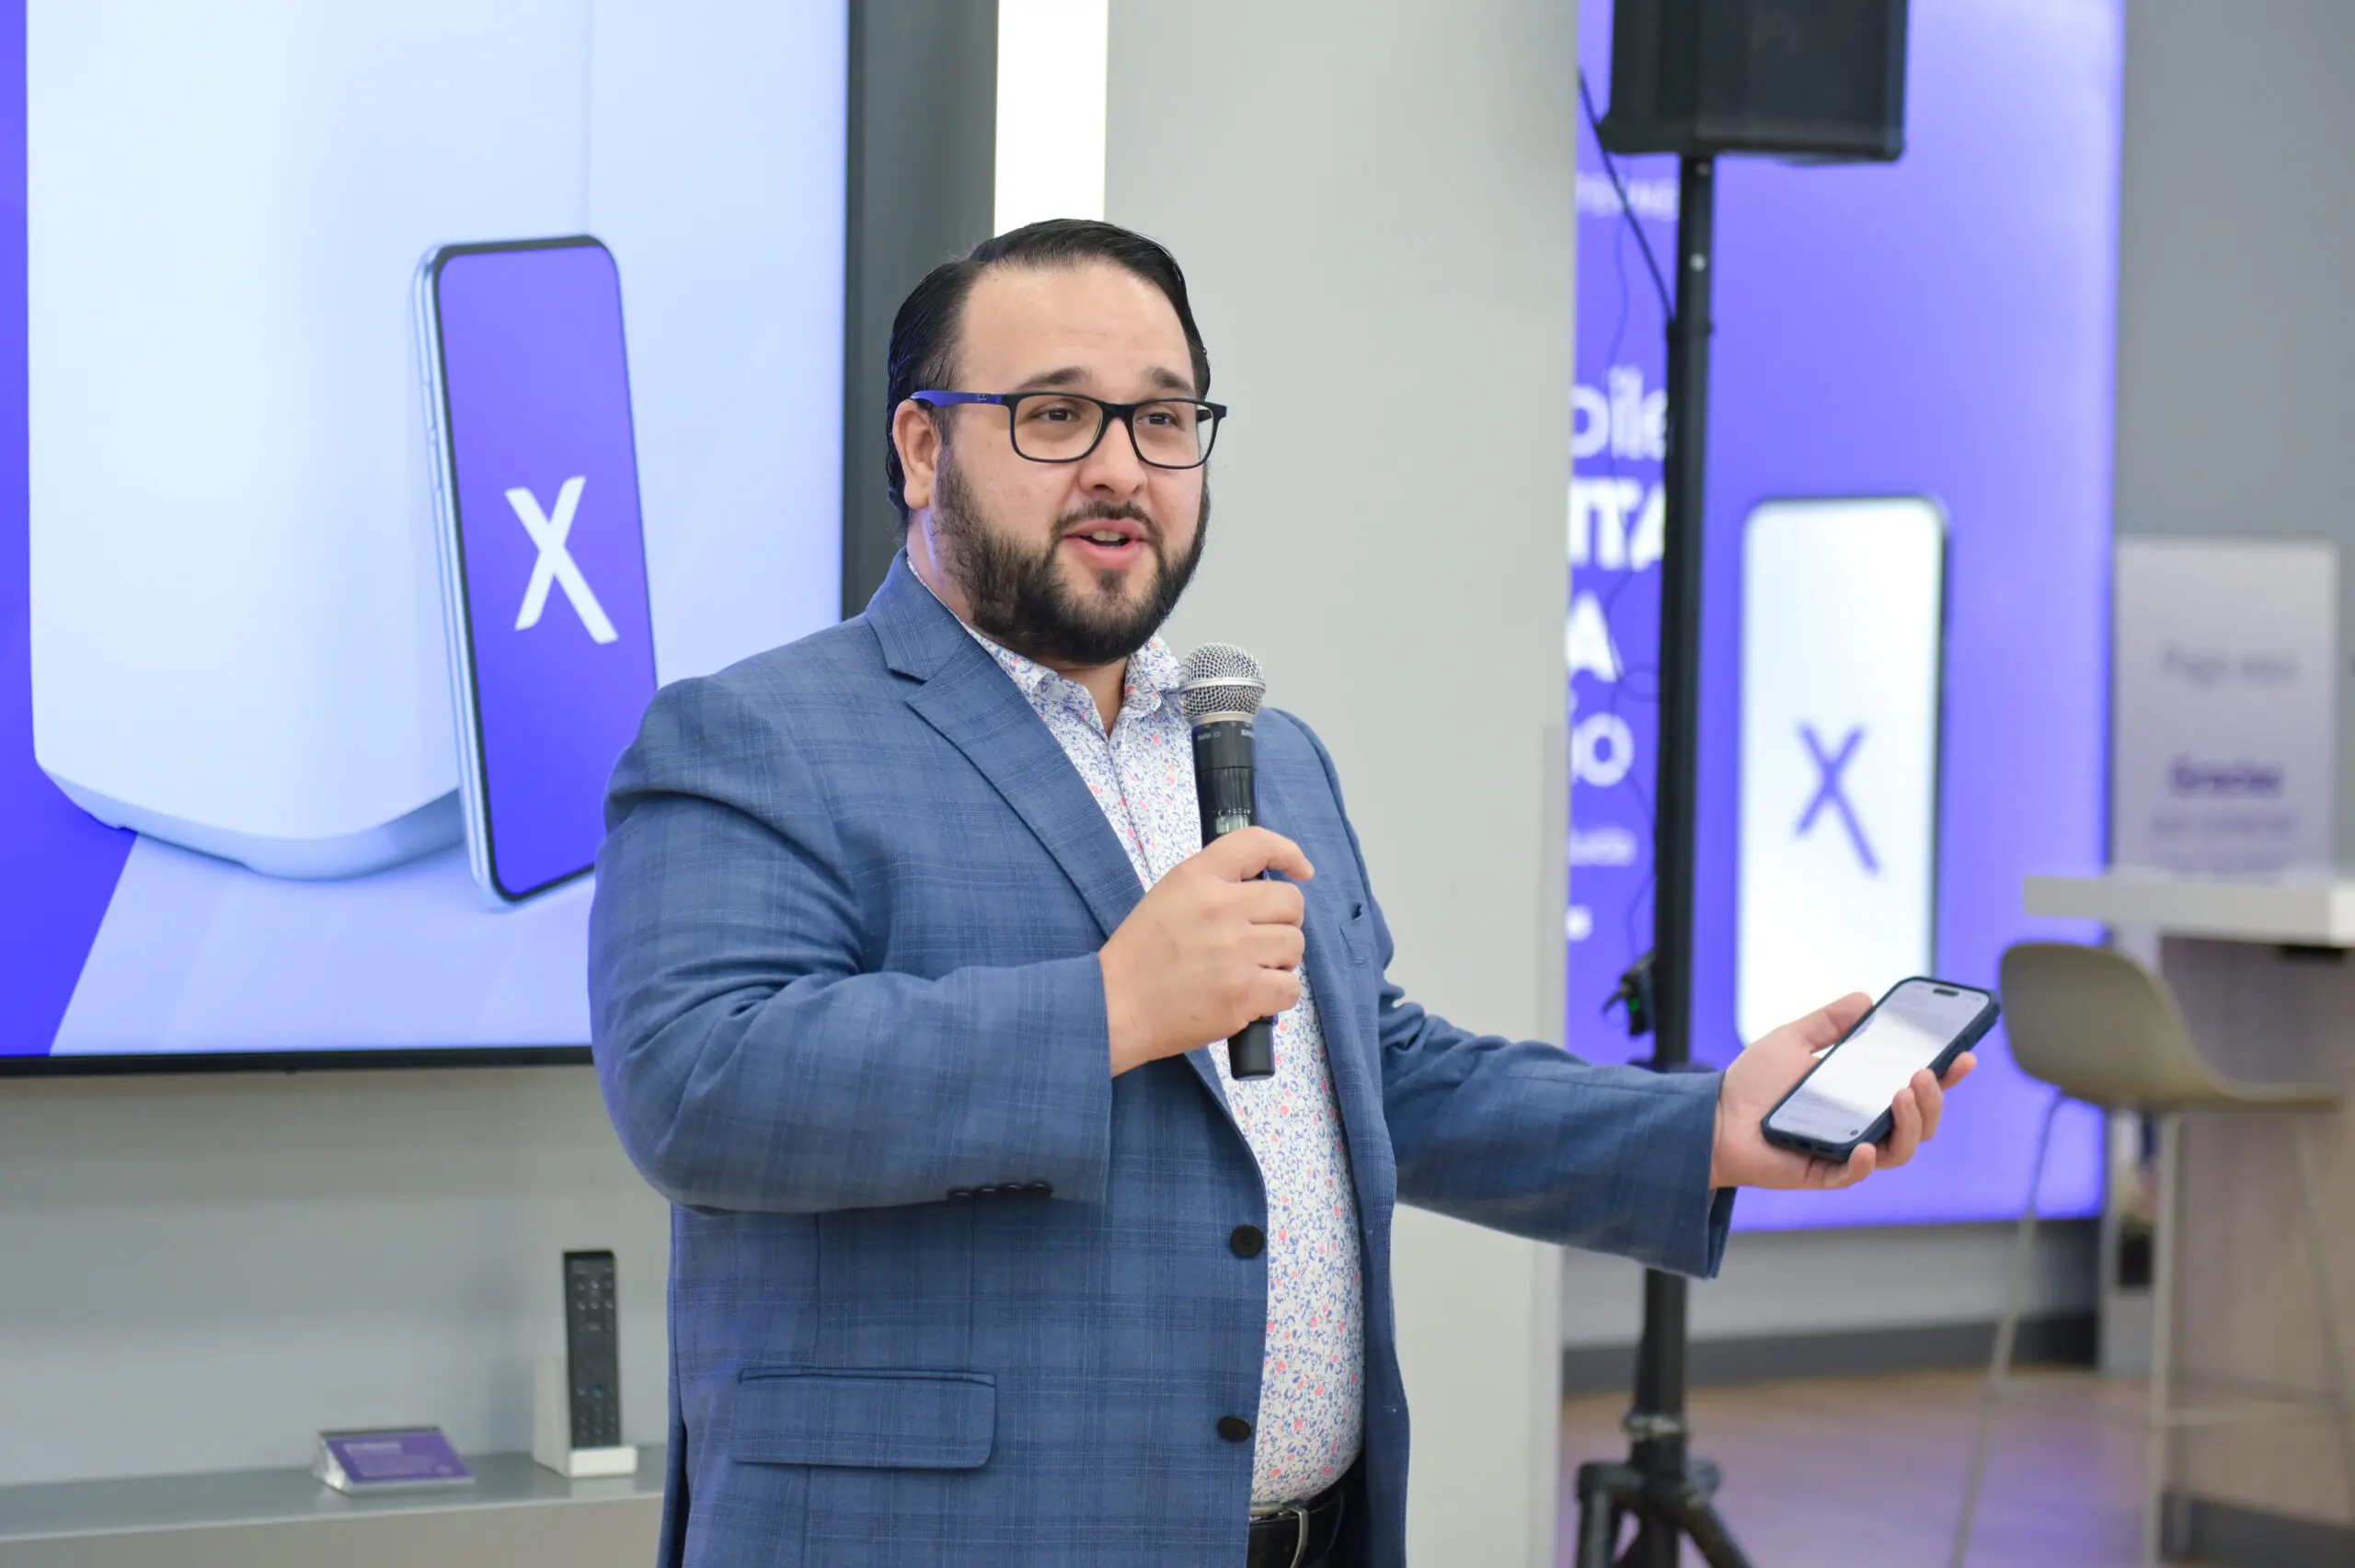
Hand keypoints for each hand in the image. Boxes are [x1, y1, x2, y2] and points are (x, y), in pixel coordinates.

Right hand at [1099, 828, 1313, 1075]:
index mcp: (1197, 878)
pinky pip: (1291, 987)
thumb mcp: (1168, 897)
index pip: (1257, 844)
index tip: (1300, 870)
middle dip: (1284, 922)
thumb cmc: (1139, 956)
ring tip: (1251, 971)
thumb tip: (1262, 892)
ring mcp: (1235, 951)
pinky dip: (1278, 995)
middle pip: (1291, 902)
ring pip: (1295, 945)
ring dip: (1281, 960)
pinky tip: (1253, 997)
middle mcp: (1220, 907)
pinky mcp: (1244, 992)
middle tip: (1261, 939)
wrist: (1115, 1006)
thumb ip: (1212, 886)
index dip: (1288, 853)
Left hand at [1708, 992, 1976, 1190]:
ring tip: (1901, 1093)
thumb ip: (1828, 1023)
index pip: (1917, 1087)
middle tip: (1925, 1072)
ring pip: (1901, 1150)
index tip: (1964, 1054)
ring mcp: (1848, 1151)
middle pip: (1922, 1122)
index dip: (1946, 1074)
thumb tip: (1865, 999)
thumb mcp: (1792, 1040)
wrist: (1713, 1116)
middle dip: (1934, 1099)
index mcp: (1863, 1094)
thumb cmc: (1752, 1084)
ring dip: (1911, 1123)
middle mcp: (1865, 1125)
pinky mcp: (1824, 1173)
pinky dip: (1864, 1161)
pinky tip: (1864, 1144)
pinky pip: (1855, 1174)